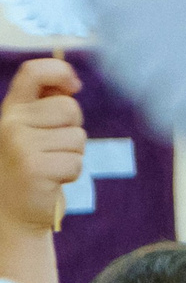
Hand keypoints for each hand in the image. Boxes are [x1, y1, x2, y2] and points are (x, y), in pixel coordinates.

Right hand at [0, 58, 83, 231]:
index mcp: (11, 110)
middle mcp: (10, 122)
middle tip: (53, 150)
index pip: (34, 72)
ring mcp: (20, 144)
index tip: (74, 86)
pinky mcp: (33, 167)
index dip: (60, 71)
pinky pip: (76, 161)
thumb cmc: (30, 167)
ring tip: (50, 166)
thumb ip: (47, 106)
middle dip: (73, 129)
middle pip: (70, 108)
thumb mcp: (32, 131)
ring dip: (72, 154)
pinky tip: (51, 180)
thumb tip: (70, 84)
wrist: (11, 212)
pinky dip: (70, 173)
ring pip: (77, 137)